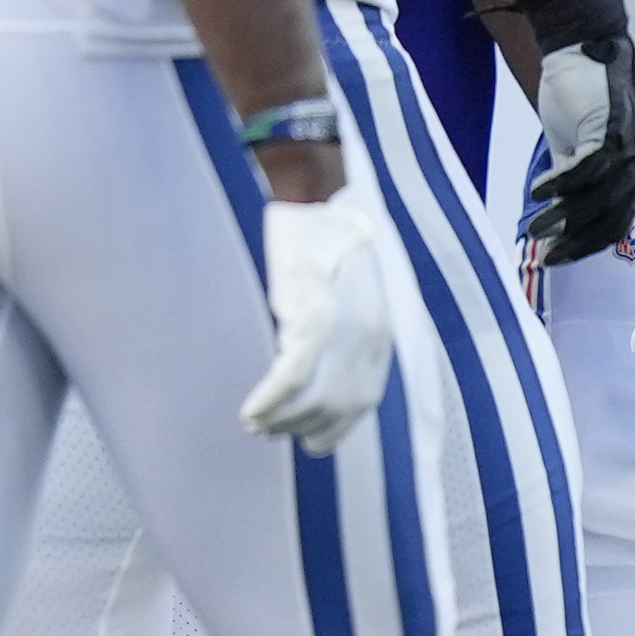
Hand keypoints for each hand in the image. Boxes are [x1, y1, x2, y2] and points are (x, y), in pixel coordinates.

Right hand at [239, 191, 396, 446]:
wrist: (315, 196)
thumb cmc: (325, 242)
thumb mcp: (351, 294)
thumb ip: (345, 334)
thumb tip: (319, 375)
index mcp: (381, 333)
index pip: (364, 399)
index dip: (335, 425)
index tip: (312, 439)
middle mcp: (370, 337)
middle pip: (340, 408)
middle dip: (304, 428)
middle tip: (271, 432)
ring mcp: (344, 330)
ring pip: (315, 400)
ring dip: (283, 420)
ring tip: (257, 423)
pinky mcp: (314, 317)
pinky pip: (292, 378)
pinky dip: (271, 400)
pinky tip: (253, 410)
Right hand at [493, 0, 634, 262]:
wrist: (582, 39)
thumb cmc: (578, 87)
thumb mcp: (574, 139)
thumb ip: (572, 173)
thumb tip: (557, 210)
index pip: (619, 217)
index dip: (589, 241)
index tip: (558, 256)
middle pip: (614, 216)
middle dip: (578, 240)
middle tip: (546, 253)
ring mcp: (630, 144)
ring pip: (599, 198)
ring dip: (564, 217)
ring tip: (535, 227)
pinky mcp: (612, 127)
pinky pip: (586, 169)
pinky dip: (560, 186)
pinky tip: (537, 193)